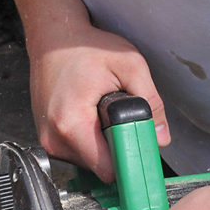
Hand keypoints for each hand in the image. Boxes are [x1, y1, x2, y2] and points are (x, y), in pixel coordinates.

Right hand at [28, 24, 169, 180]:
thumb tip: (160, 136)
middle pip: (100, 168)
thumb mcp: (129, 65)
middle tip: (117, 119)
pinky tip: (89, 118)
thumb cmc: (85, 48)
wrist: (53, 40)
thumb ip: (151, 101)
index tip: (136, 147)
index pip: (108, 169)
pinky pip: (79, 154)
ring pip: (90, 163)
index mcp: (72, 124)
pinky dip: (90, 141)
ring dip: (103, 144)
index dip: (128, 160)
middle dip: (115, 148)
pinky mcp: (49, 141)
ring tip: (100, 114)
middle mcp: (55, 139)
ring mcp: (49, 142)